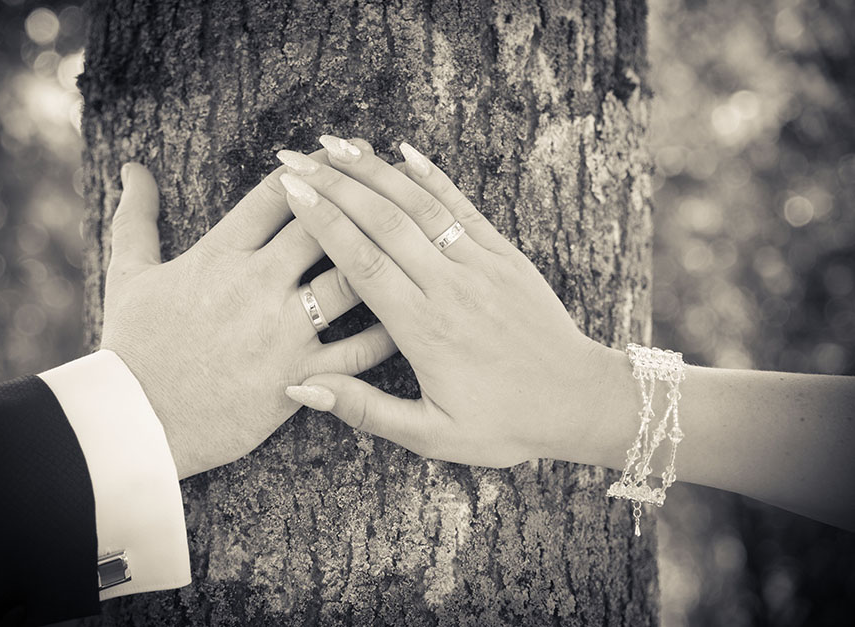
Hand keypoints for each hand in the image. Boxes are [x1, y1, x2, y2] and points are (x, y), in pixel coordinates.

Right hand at [100, 161, 396, 478]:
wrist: (136, 426)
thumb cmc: (132, 348)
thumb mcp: (127, 275)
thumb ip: (135, 217)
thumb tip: (131, 168)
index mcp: (220, 255)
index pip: (277, 194)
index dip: (315, 164)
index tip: (341, 149)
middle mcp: (258, 285)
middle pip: (324, 225)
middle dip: (359, 192)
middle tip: (385, 173)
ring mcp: (283, 332)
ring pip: (351, 279)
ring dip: (384, 253)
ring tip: (410, 233)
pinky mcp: (299, 376)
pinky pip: (359, 350)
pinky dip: (387, 331)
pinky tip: (407, 310)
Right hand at [278, 136, 612, 467]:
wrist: (579, 402)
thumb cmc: (504, 424)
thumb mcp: (431, 435)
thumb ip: (365, 409)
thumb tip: (301, 386)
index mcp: (424, 329)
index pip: (362, 261)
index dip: (323, 220)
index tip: (290, 191)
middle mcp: (450, 286)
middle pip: (384, 221)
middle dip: (334, 184)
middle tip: (292, 158)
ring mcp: (480, 264)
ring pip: (420, 205)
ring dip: (374, 170)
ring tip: (333, 143)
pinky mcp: (505, 254)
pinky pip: (462, 206)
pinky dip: (432, 176)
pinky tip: (403, 151)